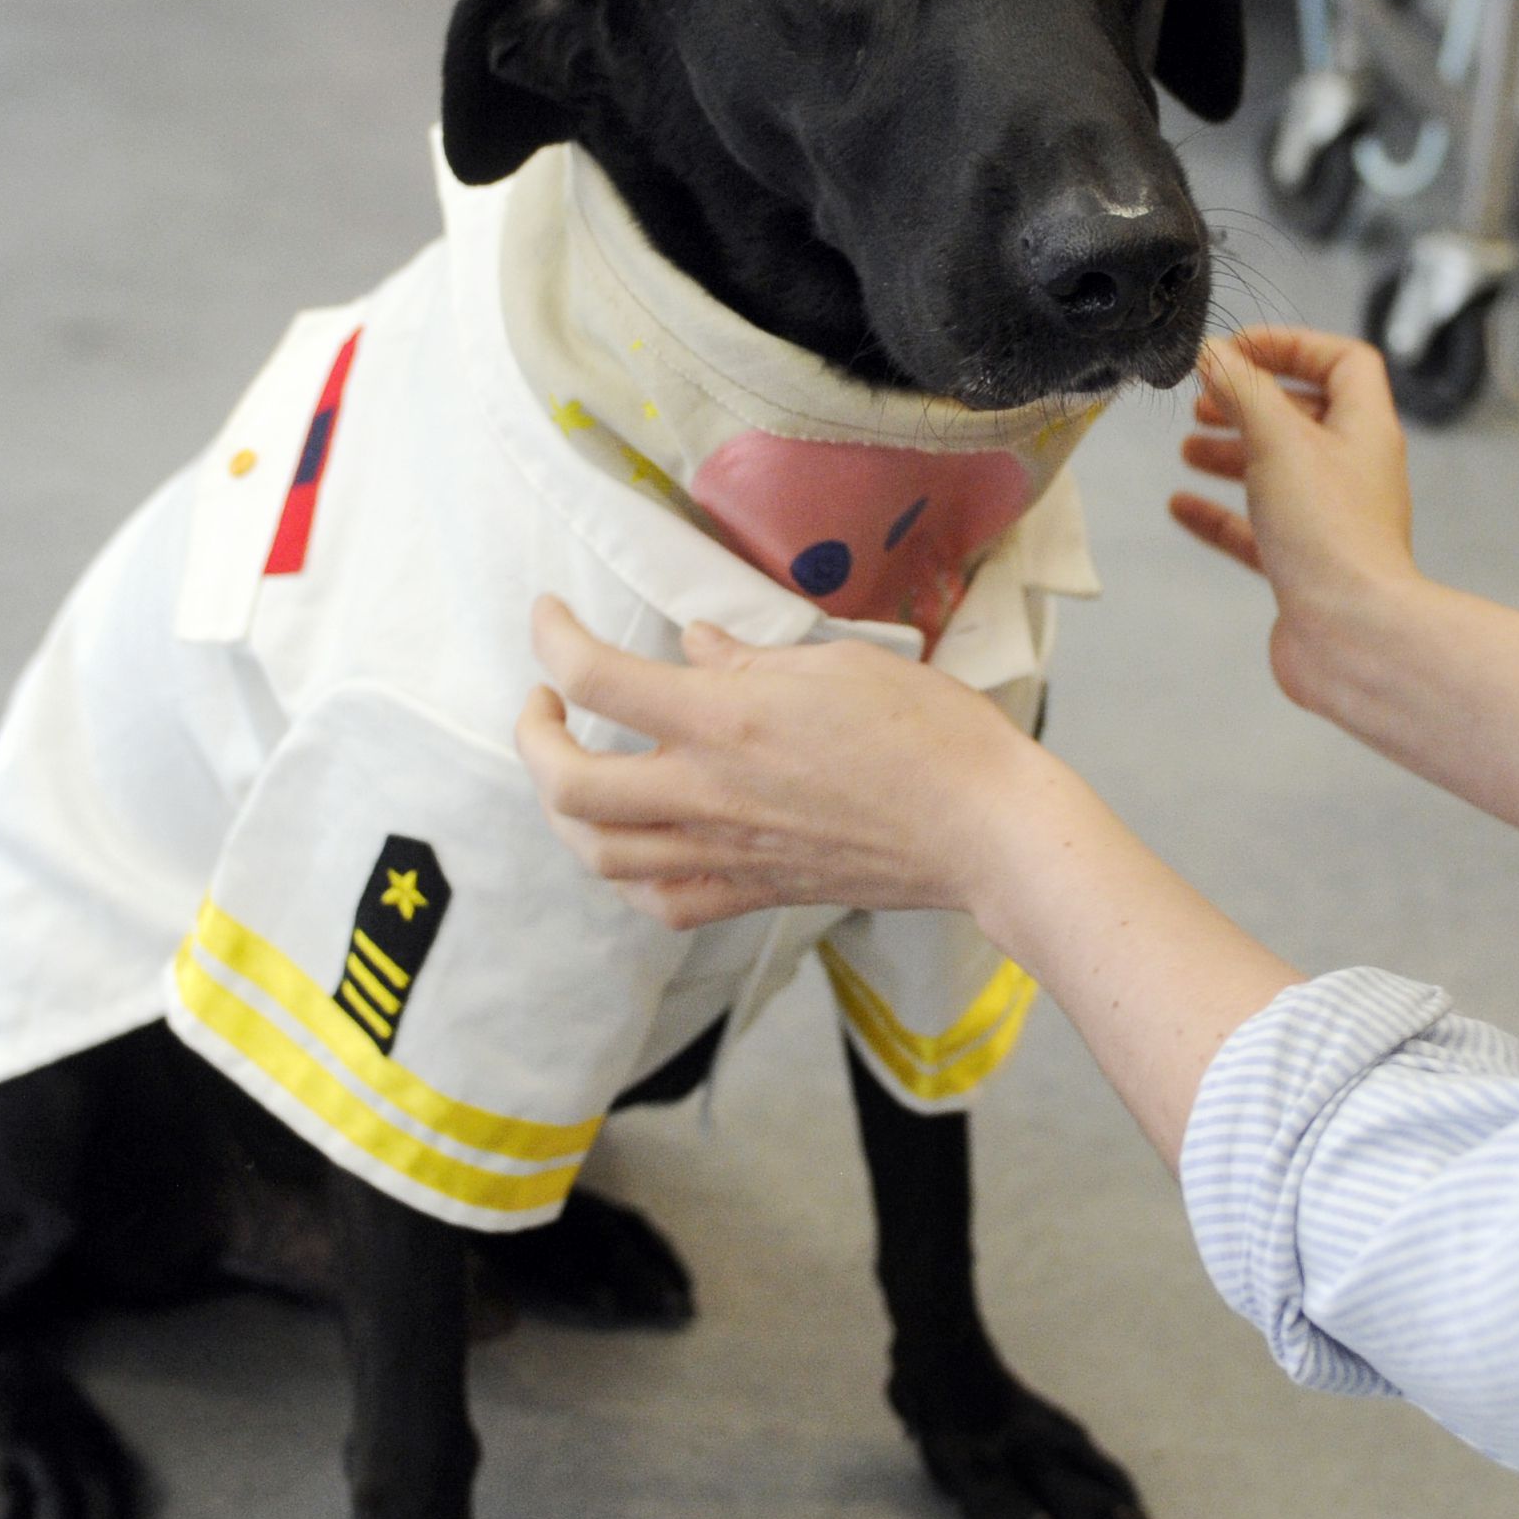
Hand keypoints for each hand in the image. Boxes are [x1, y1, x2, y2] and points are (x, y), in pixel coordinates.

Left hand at [514, 597, 1074, 932]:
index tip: (549, 616)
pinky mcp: (752, 893)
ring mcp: (726, 853)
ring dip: (563, 809)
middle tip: (546, 702)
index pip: (596, 678)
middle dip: (534, 738)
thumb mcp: (835, 664)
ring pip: (599, 853)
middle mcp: (709, 793)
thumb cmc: (929, 733)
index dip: (552, 638)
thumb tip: (693, 644)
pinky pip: (659, 902)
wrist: (985, 830)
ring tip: (574, 769)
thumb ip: (748, 658)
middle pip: (568, 784)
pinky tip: (632, 841)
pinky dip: (626, 873)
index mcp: (726, 720)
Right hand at [1169, 327, 1424, 706]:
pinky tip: (1181, 507)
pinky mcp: (1305, 565)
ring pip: (1278, 471)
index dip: (1292, 345)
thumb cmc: (1330, 534)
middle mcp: (1353, 470)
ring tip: (1189, 448)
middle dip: (1250, 402)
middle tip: (1204, 400)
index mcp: (1364, 429)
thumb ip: (1242, 390)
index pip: (1343, 361)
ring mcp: (1330, 519)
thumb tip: (1214, 352)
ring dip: (1233, 453)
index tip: (1237, 350)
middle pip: (1304, 416)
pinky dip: (1220, 512)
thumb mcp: (1278, 439)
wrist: (1351, 633)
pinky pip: (1258, 528)